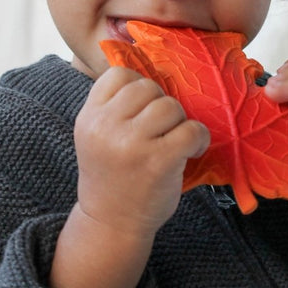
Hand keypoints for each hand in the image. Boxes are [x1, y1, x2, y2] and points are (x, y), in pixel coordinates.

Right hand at [73, 66, 209, 237]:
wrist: (110, 225)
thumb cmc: (113, 175)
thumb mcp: (99, 135)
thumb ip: (116, 105)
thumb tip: (151, 62)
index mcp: (89, 117)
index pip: (119, 74)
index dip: (138, 86)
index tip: (143, 110)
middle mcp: (105, 127)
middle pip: (148, 87)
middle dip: (161, 104)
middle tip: (162, 129)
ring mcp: (130, 144)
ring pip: (170, 105)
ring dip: (180, 121)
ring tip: (176, 140)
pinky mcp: (157, 161)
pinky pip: (190, 129)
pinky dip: (198, 138)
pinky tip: (192, 150)